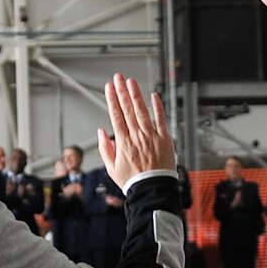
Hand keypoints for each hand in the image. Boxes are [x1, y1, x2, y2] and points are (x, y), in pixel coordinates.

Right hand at [96, 73, 174, 188]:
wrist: (152, 190)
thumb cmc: (132, 181)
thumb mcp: (111, 168)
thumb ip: (105, 148)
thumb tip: (101, 131)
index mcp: (123, 143)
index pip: (116, 115)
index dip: (112, 99)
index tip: (108, 88)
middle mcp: (136, 136)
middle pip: (127, 109)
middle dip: (122, 91)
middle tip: (118, 77)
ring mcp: (151, 137)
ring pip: (142, 111)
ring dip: (136, 95)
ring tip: (131, 81)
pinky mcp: (165, 139)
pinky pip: (161, 120)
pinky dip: (158, 107)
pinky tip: (154, 95)